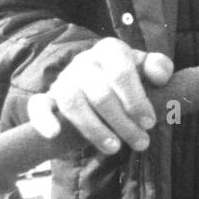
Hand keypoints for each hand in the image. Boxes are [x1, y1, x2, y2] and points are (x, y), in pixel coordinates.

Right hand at [28, 38, 173, 153]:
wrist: (95, 78)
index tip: (149, 122)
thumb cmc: (125, 77)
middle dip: (123, 123)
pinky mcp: (48, 97)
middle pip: (100, 94)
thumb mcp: (145, 68)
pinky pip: (38, 105)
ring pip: (73, 103)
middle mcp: (84, 62)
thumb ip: (158, 67)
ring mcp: (64, 79)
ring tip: (114, 147)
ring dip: (94, 129)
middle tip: (140, 142)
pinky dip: (43, 119)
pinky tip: (54, 133)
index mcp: (109, 50)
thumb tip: (159, 75)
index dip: (136, 100)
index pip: (121, 72)